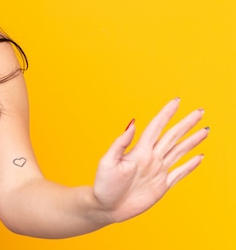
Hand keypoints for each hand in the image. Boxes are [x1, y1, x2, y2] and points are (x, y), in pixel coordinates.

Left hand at [92, 98, 207, 222]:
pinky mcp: (162, 185)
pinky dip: (190, 165)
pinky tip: (198, 157)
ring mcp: (157, 171)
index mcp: (139, 151)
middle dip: (186, 124)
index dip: (166, 114)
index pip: (156, 127)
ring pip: (179, 152)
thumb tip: (132, 123)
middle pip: (172, 136)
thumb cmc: (103, 184)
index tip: (176, 101)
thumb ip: (121, 143)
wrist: (106, 206)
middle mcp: (151, 158)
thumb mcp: (108, 161)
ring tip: (204, 131)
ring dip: (192, 141)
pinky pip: (179, 173)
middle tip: (199, 112)